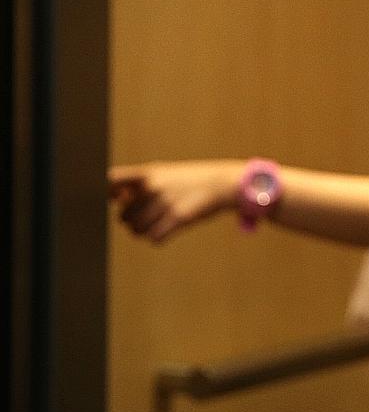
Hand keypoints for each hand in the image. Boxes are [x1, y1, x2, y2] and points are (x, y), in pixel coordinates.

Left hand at [108, 160, 243, 242]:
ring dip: (144, 232)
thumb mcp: (164, 173)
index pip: (111, 181)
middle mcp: (153, 187)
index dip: (104, 194)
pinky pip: (154, 238)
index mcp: (147, 173)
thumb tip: (113, 198)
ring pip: (136, 230)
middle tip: (147, 216)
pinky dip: (158, 238)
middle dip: (131, 221)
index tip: (112, 201)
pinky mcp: (178, 218)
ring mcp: (165, 203)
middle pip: (122, 217)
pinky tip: (167, 229)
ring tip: (157, 223)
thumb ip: (139, 184)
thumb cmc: (190, 179)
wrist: (222, 183)